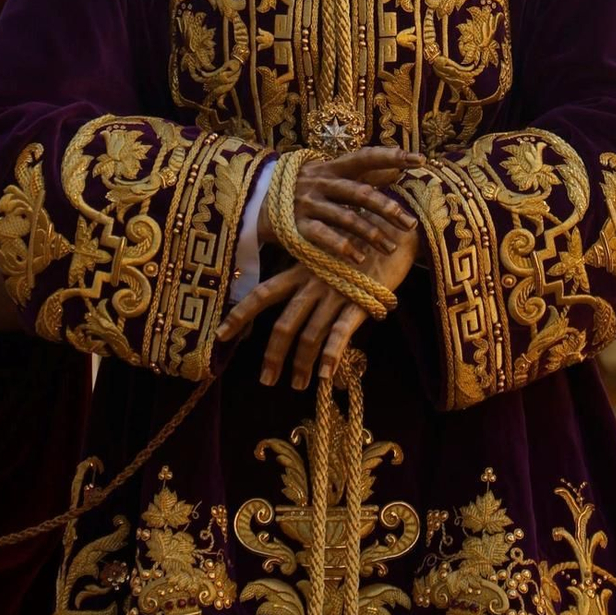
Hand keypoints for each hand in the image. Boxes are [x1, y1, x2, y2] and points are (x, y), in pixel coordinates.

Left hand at [219, 223, 419, 390]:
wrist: (394, 229)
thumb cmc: (358, 245)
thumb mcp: (324, 258)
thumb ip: (308, 281)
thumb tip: (294, 308)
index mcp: (299, 271)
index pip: (261, 294)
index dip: (240, 315)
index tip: (221, 335)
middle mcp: (312, 283)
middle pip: (283, 323)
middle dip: (272, 355)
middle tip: (266, 380)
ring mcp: (335, 292)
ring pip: (309, 334)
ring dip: (301, 364)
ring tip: (298, 385)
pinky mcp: (360, 300)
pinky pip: (341, 332)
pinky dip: (331, 356)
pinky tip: (326, 377)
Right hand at [263, 144, 420, 265]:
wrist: (254, 201)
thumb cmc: (302, 189)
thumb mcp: (329, 176)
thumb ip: (361, 175)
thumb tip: (397, 168)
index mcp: (332, 167)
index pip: (365, 157)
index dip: (392, 156)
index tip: (419, 160)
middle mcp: (321, 182)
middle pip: (360, 193)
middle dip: (387, 208)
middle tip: (410, 223)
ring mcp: (307, 204)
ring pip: (345, 217)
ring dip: (371, 233)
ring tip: (390, 247)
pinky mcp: (296, 225)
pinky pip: (323, 237)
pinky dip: (342, 247)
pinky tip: (359, 258)